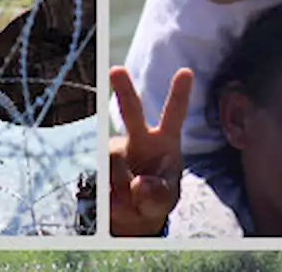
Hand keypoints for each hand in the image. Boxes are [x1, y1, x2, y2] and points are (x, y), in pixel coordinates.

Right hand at [110, 66, 191, 236]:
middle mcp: (138, 138)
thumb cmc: (154, 199)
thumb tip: (138, 184)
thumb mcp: (163, 203)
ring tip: (127, 199)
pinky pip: (97, 175)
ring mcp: (114, 149)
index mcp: (163, 142)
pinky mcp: (95, 161)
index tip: (186, 72)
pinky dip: (105, 192)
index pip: (173, 115)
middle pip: (131, 111)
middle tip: (116, 71)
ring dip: (120, 184)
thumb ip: (156, 195)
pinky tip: (111, 199)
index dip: (179, 95)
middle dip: (124, 89)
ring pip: (113, 160)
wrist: (127, 212)